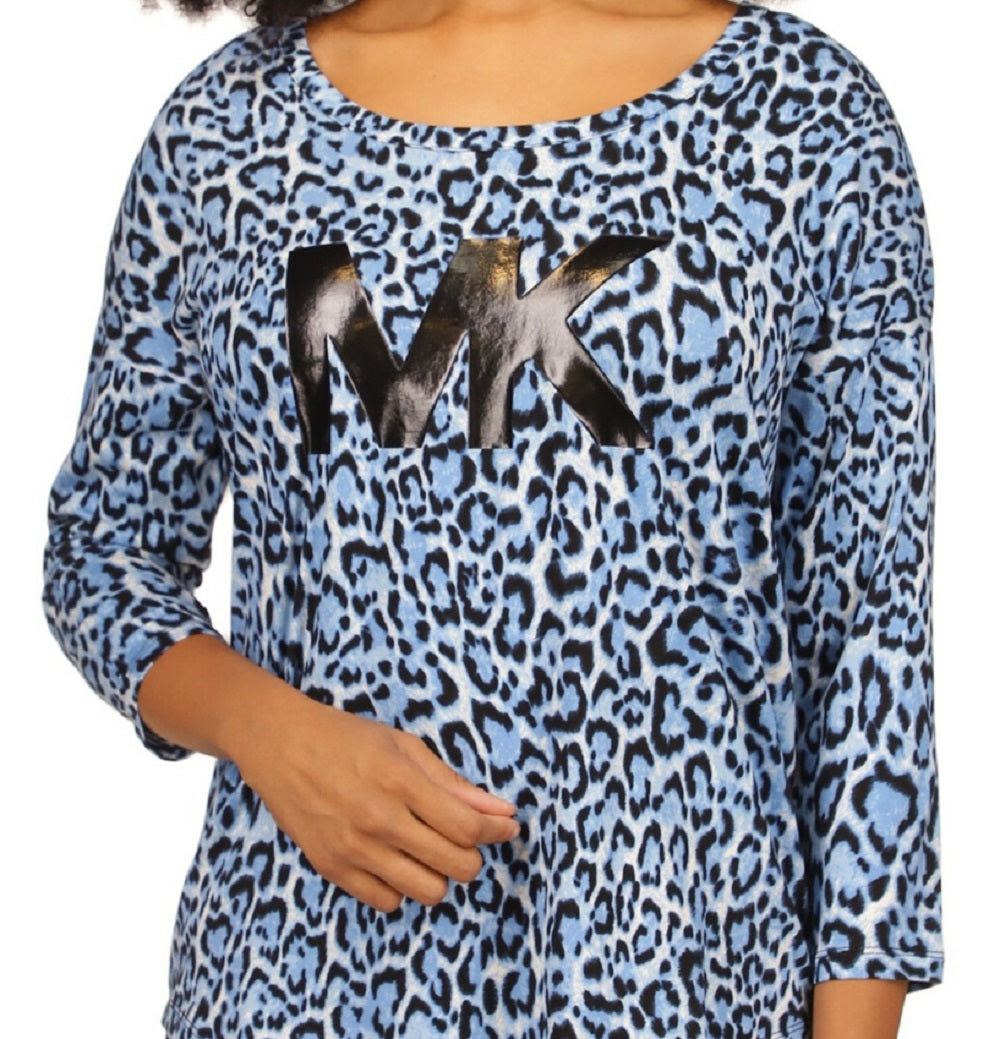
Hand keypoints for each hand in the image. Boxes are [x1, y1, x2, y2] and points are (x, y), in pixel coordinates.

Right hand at [232, 693, 520, 912]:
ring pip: (428, 891)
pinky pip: (388, 901)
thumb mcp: (405, 746)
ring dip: (440, 873)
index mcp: (400, 782)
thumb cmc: (347, 738)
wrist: (280, 745)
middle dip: (473, 854)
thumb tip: (502, 811)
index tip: (508, 827)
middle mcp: (378, 820)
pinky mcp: (333, 868)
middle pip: (456, 865)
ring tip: (430, 848)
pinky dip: (403, 885)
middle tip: (465, 837)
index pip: (468, 828)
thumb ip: (454, 783)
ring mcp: (354, 849)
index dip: (498, 831)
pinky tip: (398, 859)